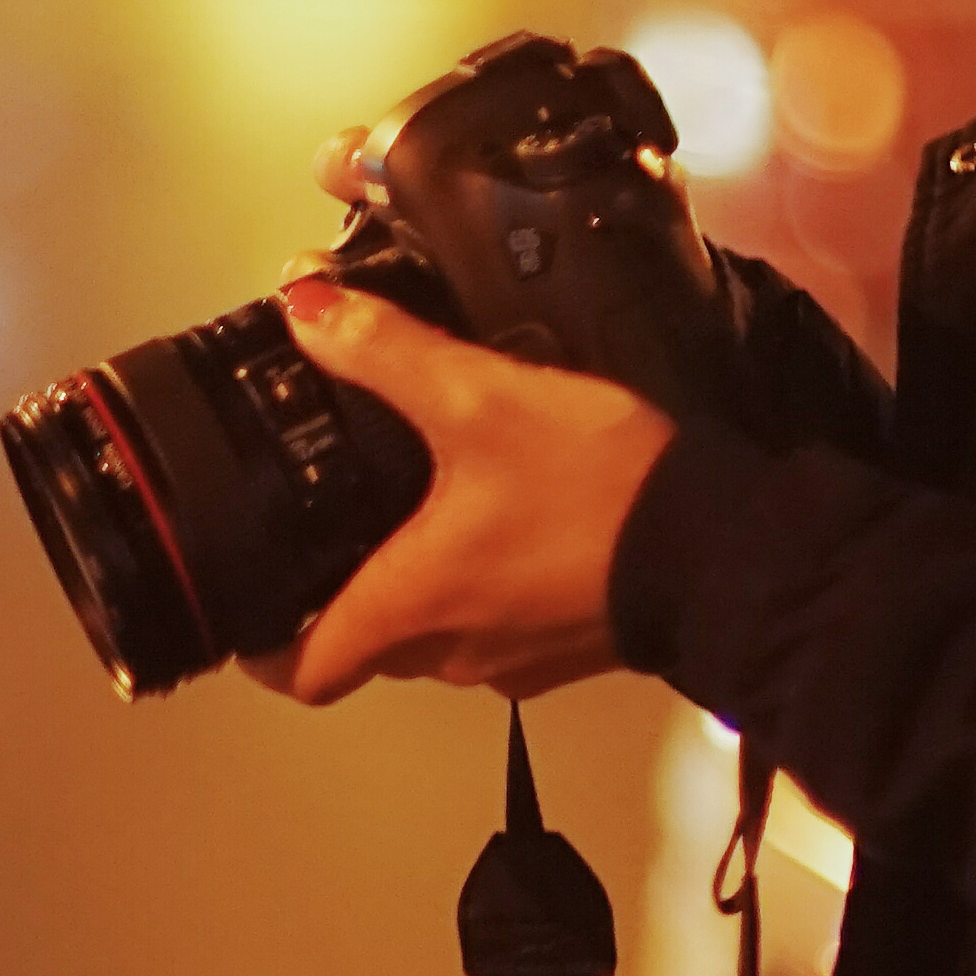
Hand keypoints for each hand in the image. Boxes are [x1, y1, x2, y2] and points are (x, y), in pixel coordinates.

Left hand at [258, 278, 675, 702]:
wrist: (726, 547)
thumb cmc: (595, 488)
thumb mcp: (480, 398)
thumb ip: (385, 352)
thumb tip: (302, 305)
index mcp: (408, 608)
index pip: (304, 669)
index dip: (263, 646)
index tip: (249, 603)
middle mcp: (450, 653)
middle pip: (366, 644)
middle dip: (343, 592)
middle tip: (333, 521)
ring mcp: (514, 661)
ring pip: (433, 634)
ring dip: (418, 584)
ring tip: (420, 504)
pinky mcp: (568, 648)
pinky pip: (499, 625)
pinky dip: (484, 585)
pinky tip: (505, 518)